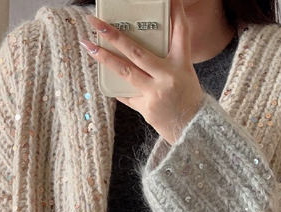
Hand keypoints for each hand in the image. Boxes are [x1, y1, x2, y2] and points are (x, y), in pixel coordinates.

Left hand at [80, 0, 204, 144]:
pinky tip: (103, 75)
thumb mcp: (184, 73)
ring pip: (125, 71)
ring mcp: (154, 93)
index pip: (179, 32)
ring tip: (89, 45)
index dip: (174, 13)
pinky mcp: (145, 108)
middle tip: (96, 23)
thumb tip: (139, 46)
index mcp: (181, 64)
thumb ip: (164, 59)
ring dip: (104, 58)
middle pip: (137, 51)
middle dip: (114, 35)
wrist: (191, 129)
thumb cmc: (186, 98)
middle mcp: (167, 76)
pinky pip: (125, 93)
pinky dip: (116, 85)